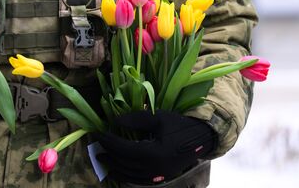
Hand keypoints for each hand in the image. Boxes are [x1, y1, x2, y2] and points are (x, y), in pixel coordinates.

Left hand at [96, 110, 216, 184]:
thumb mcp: (158, 117)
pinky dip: (127, 176)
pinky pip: (140, 180)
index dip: (109, 141)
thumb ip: (136, 119)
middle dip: (109, 155)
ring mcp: (159, 175)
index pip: (124, 149)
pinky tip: (119, 171)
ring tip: (104, 160)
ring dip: (115, 168)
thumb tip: (115, 121)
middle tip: (97, 148)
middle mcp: (156, 168)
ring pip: (131, 175)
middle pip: (125, 163)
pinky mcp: (162, 177)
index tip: (97, 134)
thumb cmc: (179, 125)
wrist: (201, 138)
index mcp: (155, 152)